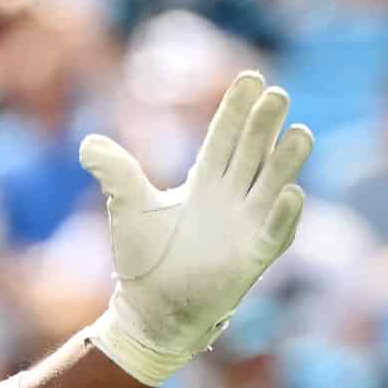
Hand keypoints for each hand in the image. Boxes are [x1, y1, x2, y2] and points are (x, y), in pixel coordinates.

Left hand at [79, 70, 312, 385]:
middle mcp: (231, 199)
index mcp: (205, 182)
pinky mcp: (251, 259)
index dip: (236, 111)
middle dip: (263, 127)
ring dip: (285, 163)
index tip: (250, 78)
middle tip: (276, 95)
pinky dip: (283, 216)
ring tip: (300, 133)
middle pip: (251, 154)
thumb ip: (117, 173)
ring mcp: (245, 227)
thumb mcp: (130, 208)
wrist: (150, 310)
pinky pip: (273, 234)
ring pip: (271, 187)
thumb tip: (87, 143)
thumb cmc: (144, 258)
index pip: (223, 139)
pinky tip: (291, 193)